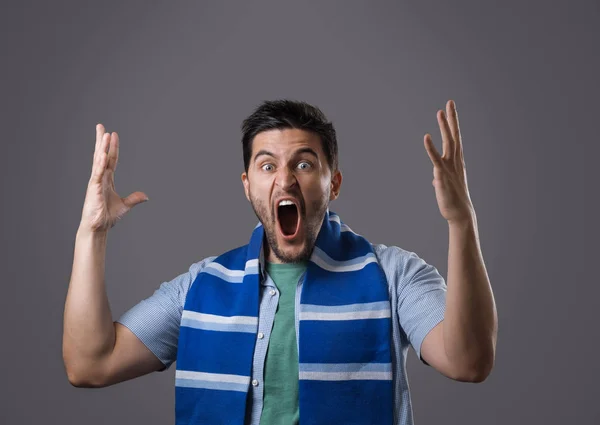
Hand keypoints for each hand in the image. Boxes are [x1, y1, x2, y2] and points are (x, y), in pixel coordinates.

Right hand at [80, 124, 148, 232]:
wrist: (98, 227)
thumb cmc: (107, 216)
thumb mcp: (124, 205)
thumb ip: (134, 198)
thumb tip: (146, 196)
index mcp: (107, 180)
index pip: (111, 160)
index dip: (113, 147)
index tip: (113, 134)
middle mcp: (100, 178)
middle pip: (101, 155)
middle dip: (101, 141)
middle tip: (100, 126)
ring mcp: (96, 182)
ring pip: (99, 161)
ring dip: (102, 148)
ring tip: (104, 134)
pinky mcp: (93, 189)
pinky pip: (97, 174)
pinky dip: (100, 164)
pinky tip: (102, 154)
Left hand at [424, 100, 474, 223]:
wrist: (460, 214)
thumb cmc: (453, 201)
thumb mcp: (445, 186)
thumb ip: (440, 178)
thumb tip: (436, 178)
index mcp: (456, 162)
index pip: (455, 139)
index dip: (452, 124)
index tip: (450, 109)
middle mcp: (455, 161)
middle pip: (454, 136)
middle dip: (452, 119)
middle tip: (450, 102)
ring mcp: (449, 167)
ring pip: (448, 143)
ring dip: (444, 127)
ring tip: (440, 112)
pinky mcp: (441, 175)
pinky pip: (435, 159)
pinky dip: (430, 148)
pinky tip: (426, 137)